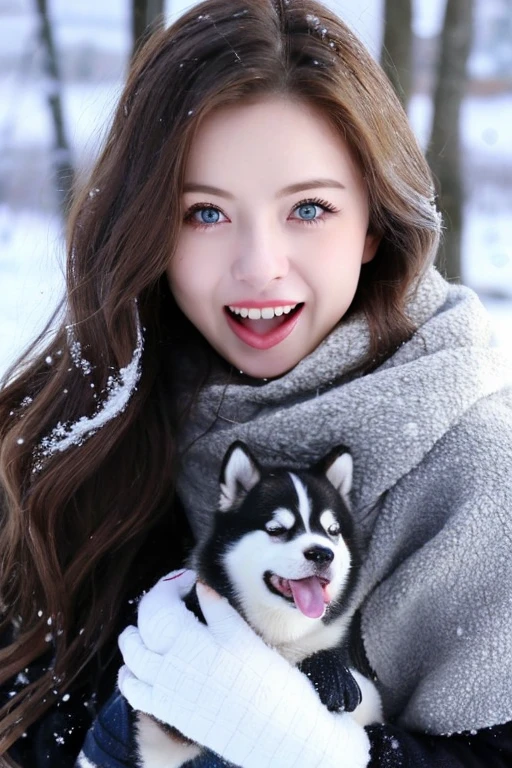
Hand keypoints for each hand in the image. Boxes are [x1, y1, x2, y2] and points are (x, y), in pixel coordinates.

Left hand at [118, 572, 370, 767]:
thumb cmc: (269, 683)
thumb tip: (200, 584)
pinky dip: (130, 675)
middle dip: (154, 604)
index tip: (188, 578)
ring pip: (132, 658)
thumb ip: (216, 608)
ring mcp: (165, 694)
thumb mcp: (244, 637)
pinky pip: (135, 692)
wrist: (278, 736)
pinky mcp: (170, 714)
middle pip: (142, 627)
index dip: (169, 584)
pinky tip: (137, 667)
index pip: (159, 604)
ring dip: (135, 637)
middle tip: (173, 596)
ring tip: (148, 626)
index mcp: (187, 642)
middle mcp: (168, 668)